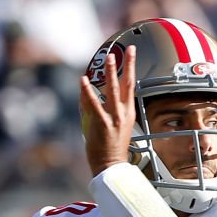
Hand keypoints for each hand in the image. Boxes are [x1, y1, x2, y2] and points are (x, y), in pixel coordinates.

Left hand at [79, 44, 135, 175]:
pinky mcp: (102, 124)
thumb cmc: (111, 148)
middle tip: (127, 50)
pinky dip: (88, 92)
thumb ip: (103, 109)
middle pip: (127, 85)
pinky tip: (83, 81)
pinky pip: (94, 105)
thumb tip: (89, 96)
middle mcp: (124, 114)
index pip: (132, 87)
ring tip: (109, 58)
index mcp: (129, 113)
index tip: (132, 54)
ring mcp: (114, 118)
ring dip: (111, 73)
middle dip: (127, 65)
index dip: (132, 69)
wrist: (111, 165)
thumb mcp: (114, 126)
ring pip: (113, 91)